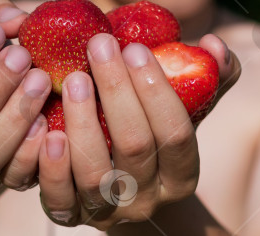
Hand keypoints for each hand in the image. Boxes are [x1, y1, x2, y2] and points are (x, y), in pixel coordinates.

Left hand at [37, 33, 240, 229]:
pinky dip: (52, 165)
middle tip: (100, 45)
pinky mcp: (69, 215)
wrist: (123, 192)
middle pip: (134, 146)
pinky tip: (46, 127)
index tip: (135, 47)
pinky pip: (58, 198)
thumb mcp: (186, 112)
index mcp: (180, 176)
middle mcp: (146, 200)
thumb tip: (212, 43)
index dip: (157, 90)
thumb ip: (207, 77)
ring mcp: (106, 212)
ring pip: (94, 173)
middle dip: (117, 90)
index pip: (175, 134)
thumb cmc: (154, 134)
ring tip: (74, 78)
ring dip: (83, 121)